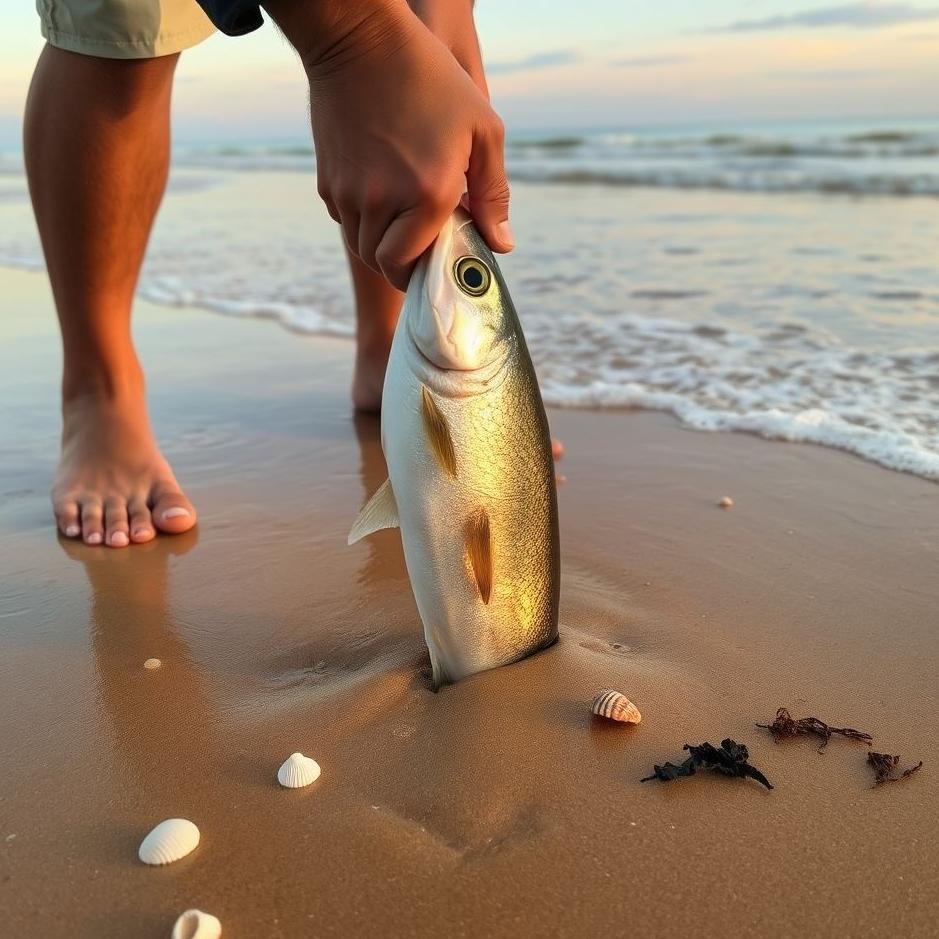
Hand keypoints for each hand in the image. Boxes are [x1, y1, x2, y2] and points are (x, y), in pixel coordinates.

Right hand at [266, 0, 510, 289]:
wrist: (361, 39)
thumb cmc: (431, 79)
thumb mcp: (483, 130)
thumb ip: (494, 194)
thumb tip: (502, 245)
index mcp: (426, 195)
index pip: (408, 266)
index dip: (422, 275)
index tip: (438, 265)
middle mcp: (381, 202)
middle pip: (382, 264)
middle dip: (403, 264)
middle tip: (425, 246)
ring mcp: (349, 192)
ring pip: (360, 245)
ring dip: (383, 243)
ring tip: (406, 219)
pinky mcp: (328, 180)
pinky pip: (345, 218)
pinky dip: (363, 219)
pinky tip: (383, 193)